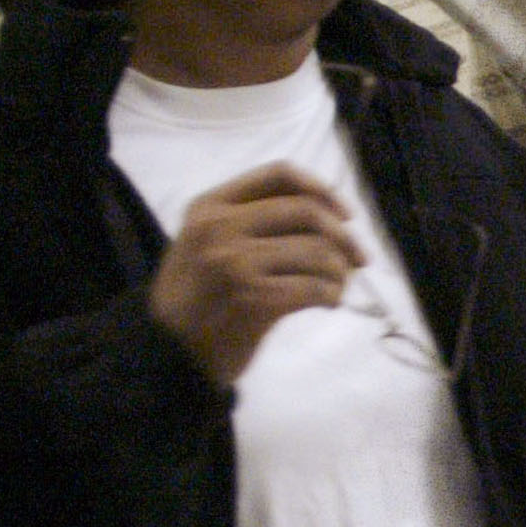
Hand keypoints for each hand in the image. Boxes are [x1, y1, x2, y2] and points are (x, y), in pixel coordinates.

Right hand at [146, 163, 362, 385]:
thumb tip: (324, 214)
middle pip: (306, 211)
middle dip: (344, 236)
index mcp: (210, 205)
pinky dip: (331, 295)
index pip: (279, 174)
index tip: (345, 214)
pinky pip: (314, 288)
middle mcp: (221, 227)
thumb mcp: (203, 243)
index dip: (322, 189)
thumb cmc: (192, 298)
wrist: (166, 352)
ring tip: (337, 288)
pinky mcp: (254, 299)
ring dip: (340, 272)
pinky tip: (328, 303)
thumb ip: (248, 221)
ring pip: (317, 252)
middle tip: (359, 258)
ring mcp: (237, 262)